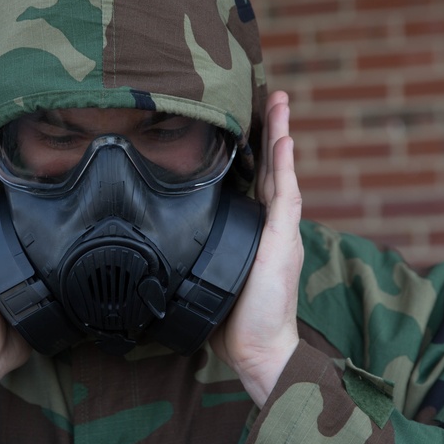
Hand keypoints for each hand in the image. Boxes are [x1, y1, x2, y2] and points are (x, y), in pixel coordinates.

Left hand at [210, 90, 303, 406]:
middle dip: (269, 130)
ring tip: (279, 103)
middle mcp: (270, 224)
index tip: (241, 118)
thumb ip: (195, 246)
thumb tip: (157, 232)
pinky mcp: (284, 242)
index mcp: (254, 228)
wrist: (256, 348)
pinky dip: (285, 168)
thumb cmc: (230, 316)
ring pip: (281, 172)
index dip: (250, 149)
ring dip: (280, 136)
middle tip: (270, 95)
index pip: (253, 179)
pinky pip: (286, 197)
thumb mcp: (206, 270)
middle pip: (270, 167)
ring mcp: (281, 231)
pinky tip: (283, 141)